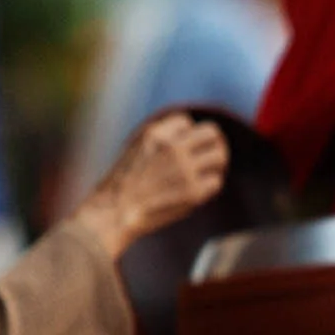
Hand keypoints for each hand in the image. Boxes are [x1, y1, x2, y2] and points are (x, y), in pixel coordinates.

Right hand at [73, 112, 229, 257]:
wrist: (113, 213)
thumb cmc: (122, 184)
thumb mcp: (136, 147)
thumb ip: (161, 137)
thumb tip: (191, 132)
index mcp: (155, 133)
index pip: (187, 121)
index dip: (186, 134)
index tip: (181, 147)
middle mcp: (172, 148)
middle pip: (212, 133)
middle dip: (213, 142)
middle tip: (210, 154)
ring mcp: (184, 170)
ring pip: (220, 155)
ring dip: (217, 163)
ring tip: (209, 171)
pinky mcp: (193, 193)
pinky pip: (216, 181)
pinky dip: (210, 185)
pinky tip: (199, 190)